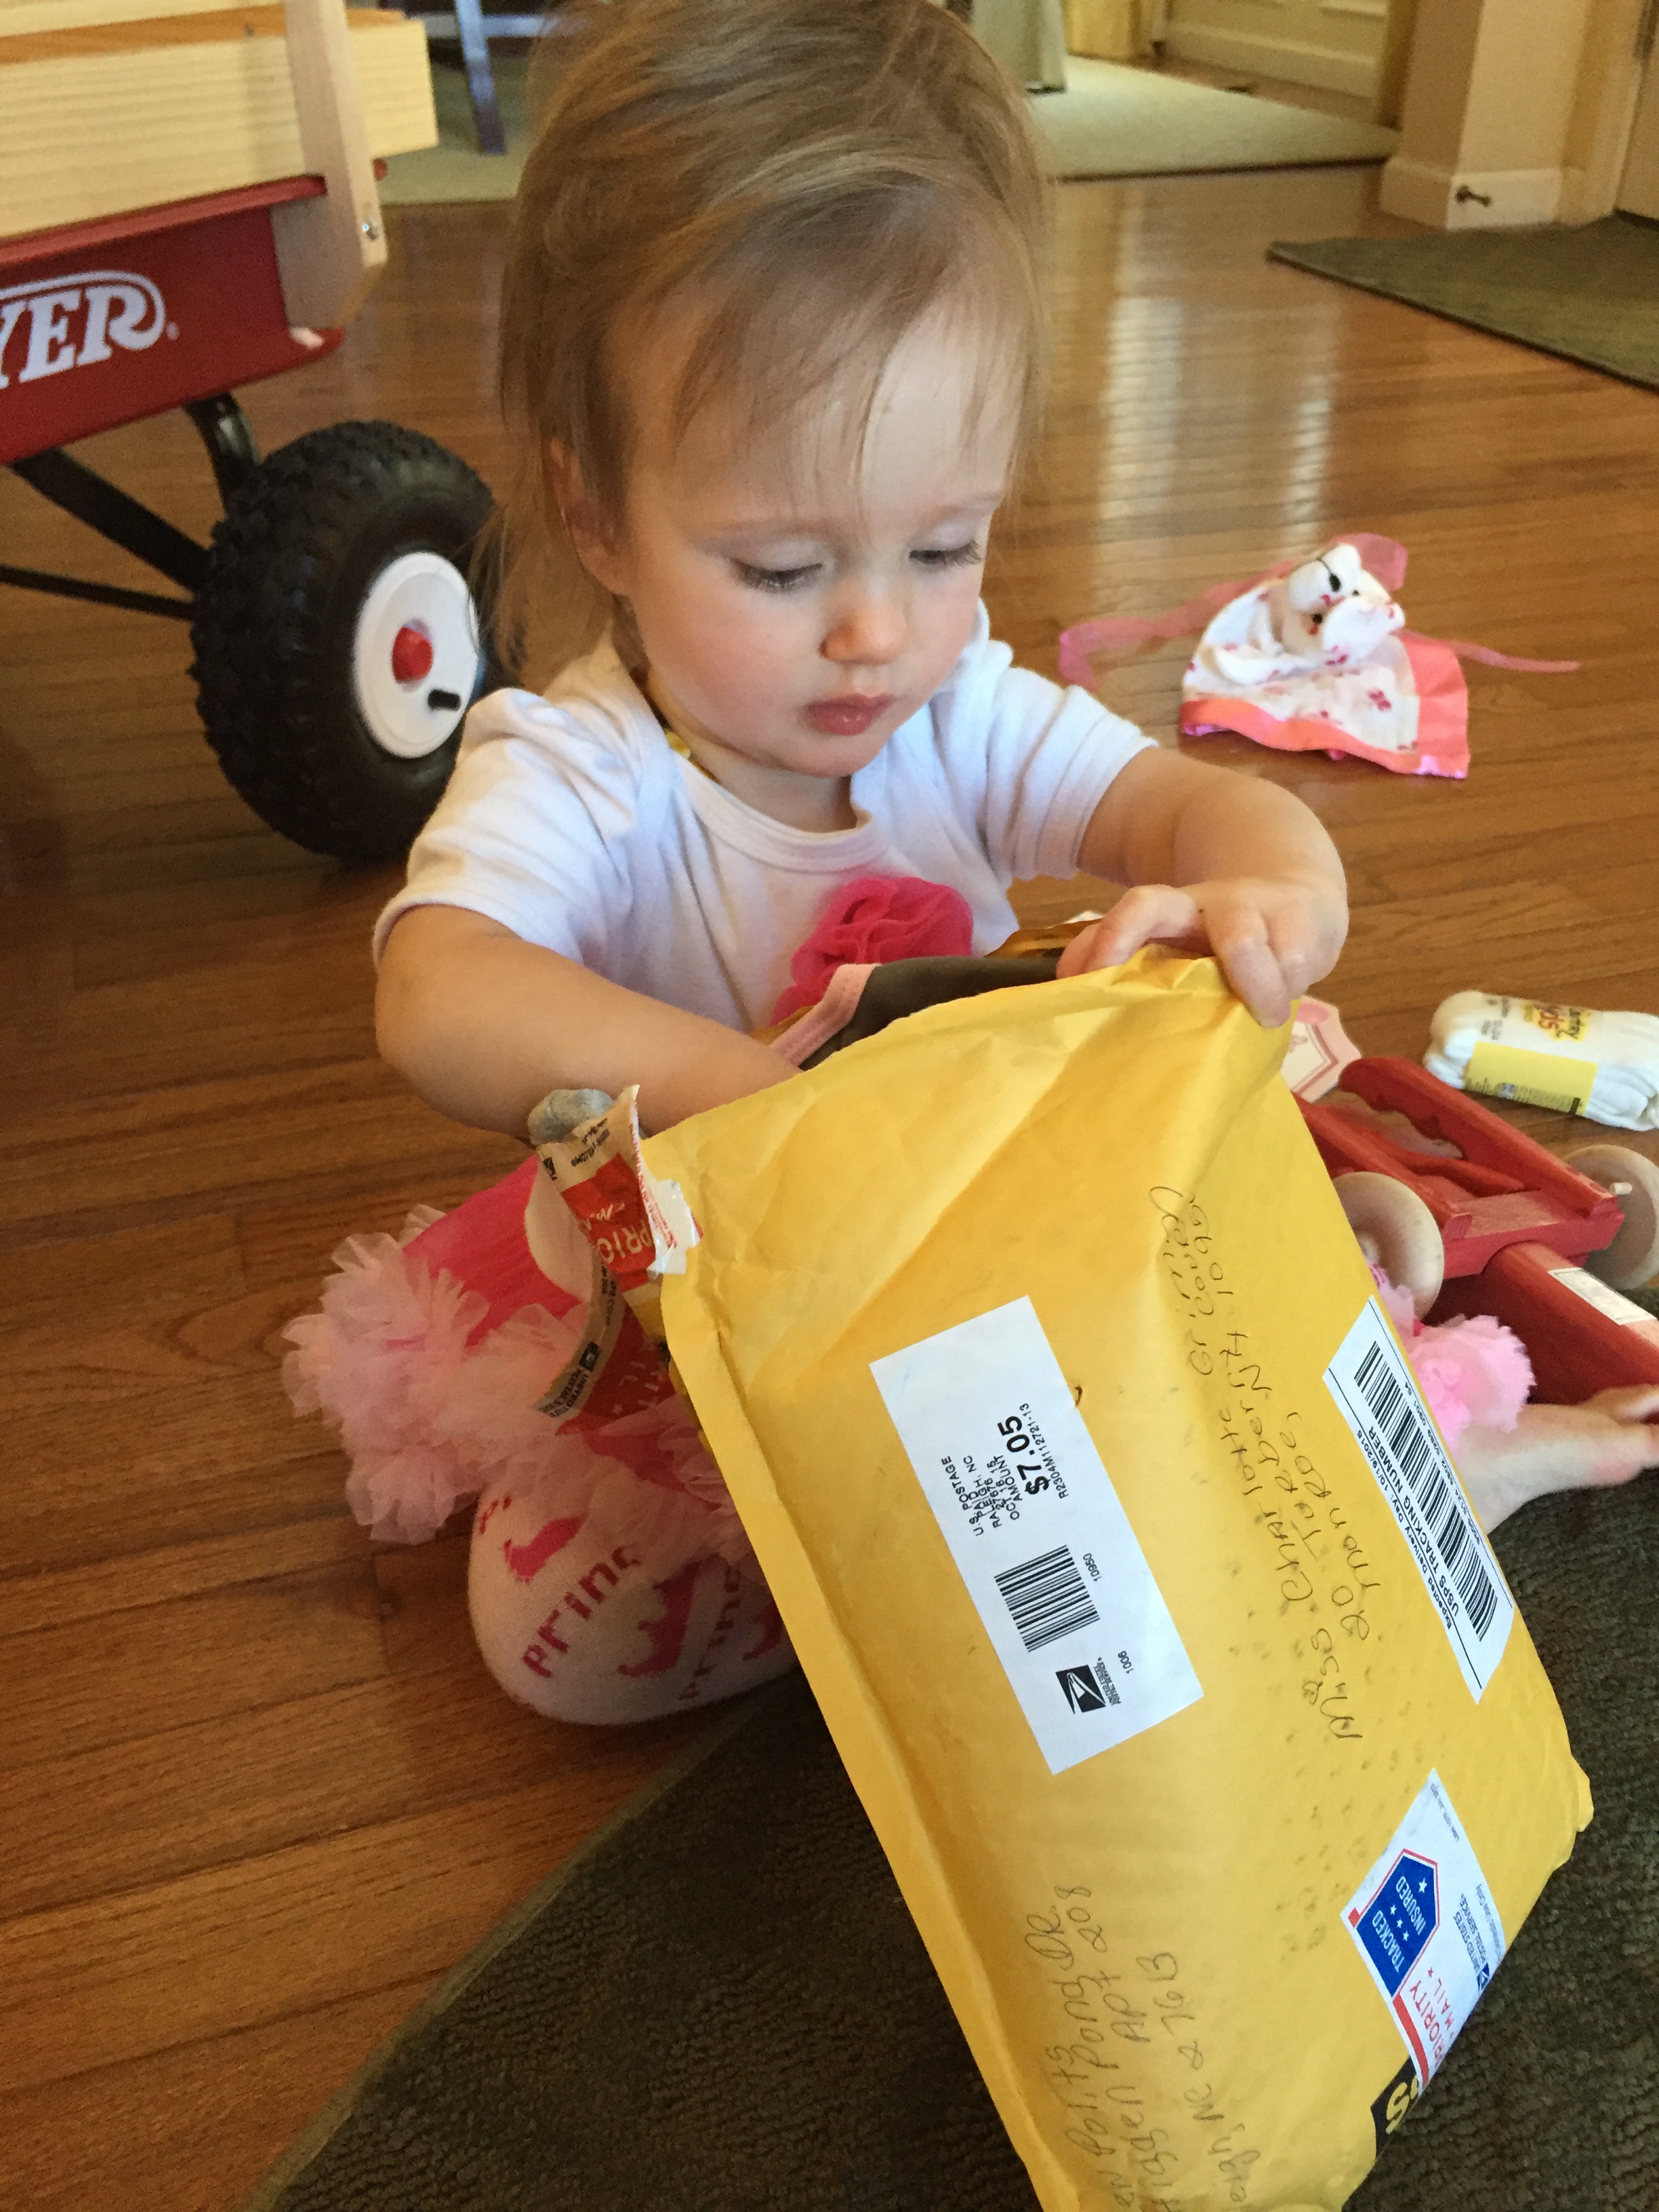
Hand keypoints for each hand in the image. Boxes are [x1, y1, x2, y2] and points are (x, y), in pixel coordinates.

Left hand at [1054, 876, 1346, 1026]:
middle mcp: (1228, 907)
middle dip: (1242, 972)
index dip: (1117, 935)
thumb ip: (1116, 949)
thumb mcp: (1169, 934)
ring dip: (1266, 993)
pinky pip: (1299, 972)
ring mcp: (1274, 920)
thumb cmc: (1215, 934)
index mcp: (1178, 907)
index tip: (1096, 978)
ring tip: (1262, 1015)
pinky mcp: (1313, 935)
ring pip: (1279, 959)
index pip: (1144, 905)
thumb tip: (1067, 982)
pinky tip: (1278, 1005)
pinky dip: (1286, 995)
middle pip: (1236, 931)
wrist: (1297, 898)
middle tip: (1223, 1008)